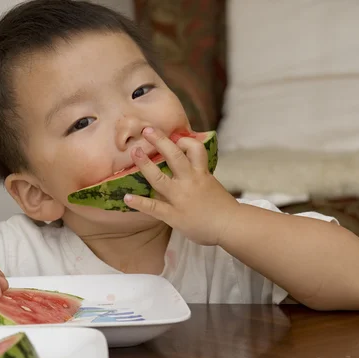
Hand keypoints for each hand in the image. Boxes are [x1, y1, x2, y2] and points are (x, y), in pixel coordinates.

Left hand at [123, 127, 240, 245]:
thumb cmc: (223, 208)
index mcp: (201, 174)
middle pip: (174, 156)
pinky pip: (154, 207)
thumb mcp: (212, 185)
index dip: (185, 140)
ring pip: (159, 178)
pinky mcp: (174, 215)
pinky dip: (140, 203)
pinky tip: (127, 198)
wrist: (231, 226)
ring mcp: (180, 198)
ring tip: (134, 152)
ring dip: (145, 164)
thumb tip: (187, 166)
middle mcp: (190, 182)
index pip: (195, 149)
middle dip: (160, 141)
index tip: (175, 137)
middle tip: (147, 131)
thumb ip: (199, 176)